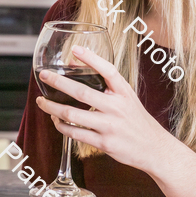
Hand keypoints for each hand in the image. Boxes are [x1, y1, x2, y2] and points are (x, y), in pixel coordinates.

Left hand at [35, 45, 172, 172]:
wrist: (153, 147)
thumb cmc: (135, 118)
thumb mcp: (125, 96)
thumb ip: (105, 82)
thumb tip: (75, 62)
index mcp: (123, 93)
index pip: (109, 71)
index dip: (92, 58)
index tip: (75, 49)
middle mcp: (117, 108)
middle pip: (82, 93)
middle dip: (59, 83)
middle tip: (44, 75)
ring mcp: (110, 126)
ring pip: (73, 115)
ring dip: (52, 108)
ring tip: (41, 102)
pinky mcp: (104, 143)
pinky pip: (76, 134)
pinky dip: (62, 127)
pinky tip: (56, 121)